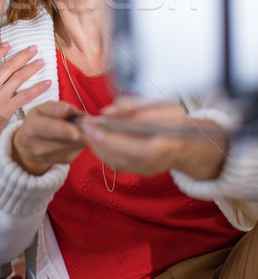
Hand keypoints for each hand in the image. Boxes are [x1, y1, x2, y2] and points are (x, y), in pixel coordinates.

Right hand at [0, 43, 50, 191]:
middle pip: (8, 66)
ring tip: (41, 61)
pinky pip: (26, 96)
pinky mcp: (6, 109)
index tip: (7, 44)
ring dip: (32, 68)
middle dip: (22, 55)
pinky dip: (38, 88)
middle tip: (33, 48)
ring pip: (18, 77)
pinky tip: (47, 83)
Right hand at [13, 101, 85, 175]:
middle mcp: (39, 146)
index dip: (65, 130)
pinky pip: (78, 148)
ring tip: (83, 124)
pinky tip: (78, 133)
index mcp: (32, 128)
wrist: (29, 145)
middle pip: (66, 140)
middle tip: (90, 123)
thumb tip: (71, 110)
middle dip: (81, 131)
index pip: (50, 129)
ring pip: (75, 144)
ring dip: (83, 134)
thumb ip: (56, 108)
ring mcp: (51, 157)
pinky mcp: (64, 161)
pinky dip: (82, 140)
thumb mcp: (42, 109)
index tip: (77, 130)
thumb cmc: (39, 120)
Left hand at [81, 98, 226, 179]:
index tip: (91, 122)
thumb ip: (133, 108)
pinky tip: (100, 136)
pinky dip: (103, 150)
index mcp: (158, 148)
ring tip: (90, 128)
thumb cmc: (178, 122)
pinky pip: (114, 162)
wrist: (192, 145)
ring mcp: (142, 170)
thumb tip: (107, 110)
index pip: (126, 146)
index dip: (105, 136)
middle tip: (85, 123)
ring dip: (96, 145)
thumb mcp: (162, 107)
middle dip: (95, 140)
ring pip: (110, 161)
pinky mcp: (137, 171)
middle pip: (113, 156)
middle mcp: (148, 164)